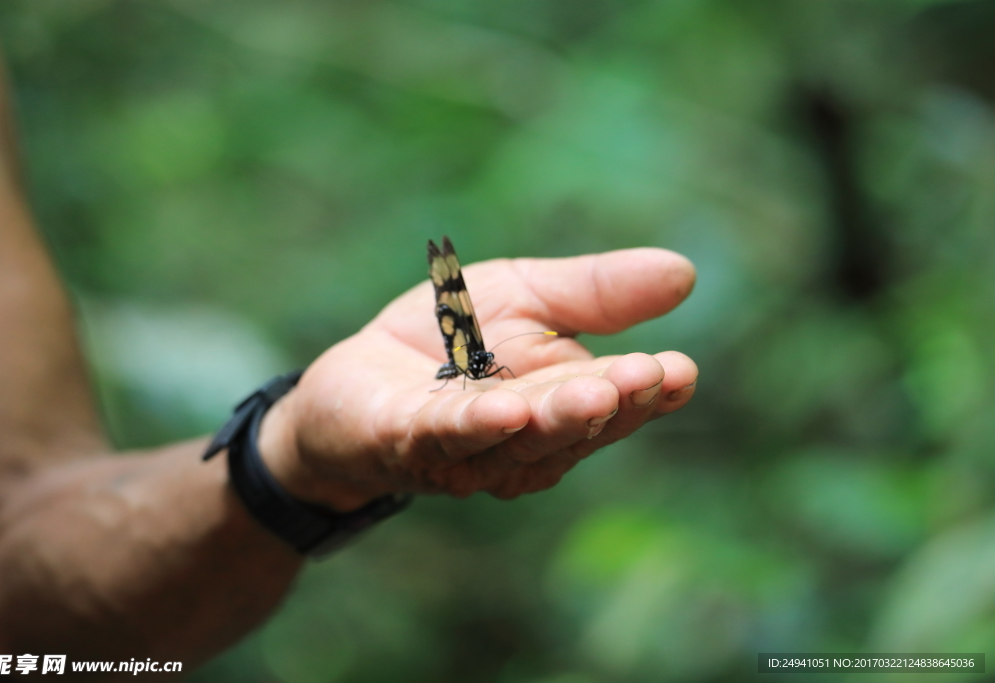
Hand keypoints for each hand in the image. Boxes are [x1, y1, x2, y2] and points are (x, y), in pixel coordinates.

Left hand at [258, 247, 697, 509]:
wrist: (357, 372)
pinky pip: (443, 437)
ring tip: (594, 393)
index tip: (680, 371)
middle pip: (569, 429)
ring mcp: (462, 450)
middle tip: (648, 377)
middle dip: (610, 405)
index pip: (612, 405)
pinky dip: (476, 427)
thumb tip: (685, 273)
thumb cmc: (451, 340)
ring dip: (554, 419)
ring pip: (515, 442)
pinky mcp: (403, 440)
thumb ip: (595, 293)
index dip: (646, 393)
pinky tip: (506, 408)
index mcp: (558, 405)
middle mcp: (519, 442)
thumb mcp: (527, 295)